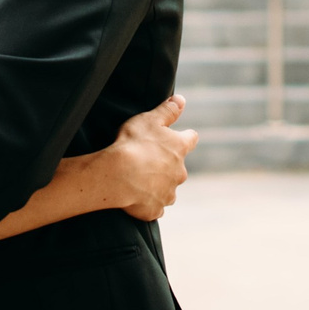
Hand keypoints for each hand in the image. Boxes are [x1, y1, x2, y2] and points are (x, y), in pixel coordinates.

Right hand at [106, 95, 195, 220]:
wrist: (118, 175)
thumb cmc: (133, 144)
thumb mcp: (149, 119)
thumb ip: (167, 110)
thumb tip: (181, 100)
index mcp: (179, 149)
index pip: (190, 139)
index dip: (185, 137)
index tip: (180, 136)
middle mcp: (179, 172)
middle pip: (178, 167)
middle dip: (167, 164)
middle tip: (148, 159)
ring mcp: (169, 193)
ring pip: (168, 188)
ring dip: (158, 184)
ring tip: (139, 179)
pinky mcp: (156, 209)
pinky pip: (155, 206)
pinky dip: (149, 202)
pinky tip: (136, 196)